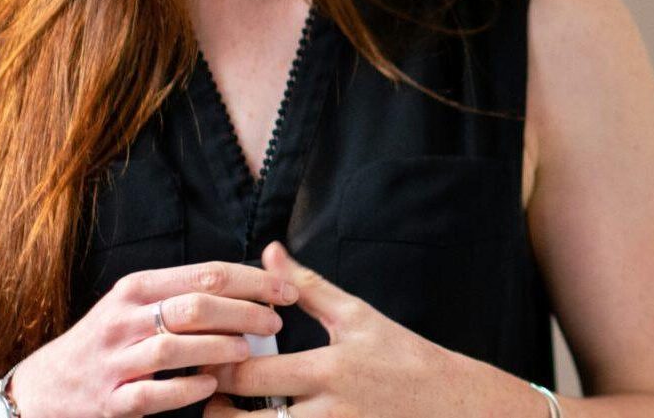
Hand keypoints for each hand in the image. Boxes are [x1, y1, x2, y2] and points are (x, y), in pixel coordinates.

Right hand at [11, 260, 297, 417]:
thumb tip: (247, 282)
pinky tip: (210, 384)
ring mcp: (115, 361)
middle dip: (244, 313)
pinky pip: (152, 394)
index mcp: (136, 288)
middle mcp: (124, 319)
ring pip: (176, 348)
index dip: (252, 280)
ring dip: (220, 348)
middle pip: (196, 307)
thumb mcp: (133, 305)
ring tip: (248, 351)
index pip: (205, 274)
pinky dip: (186, 388)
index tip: (285, 290)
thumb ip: (181, 293)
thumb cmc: (105, 342)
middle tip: (275, 322)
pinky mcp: (110, 401)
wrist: (42, 388)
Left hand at [202, 241, 534, 416]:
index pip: (252, 373)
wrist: (452, 404)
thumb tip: (270, 252)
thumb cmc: (402, 356)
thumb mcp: (358, 316)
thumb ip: (309, 287)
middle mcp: (329, 410)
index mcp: (330, 368)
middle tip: (201, 396)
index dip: (216, 369)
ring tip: (226, 416)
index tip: (203, 359)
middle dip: (213, 410)